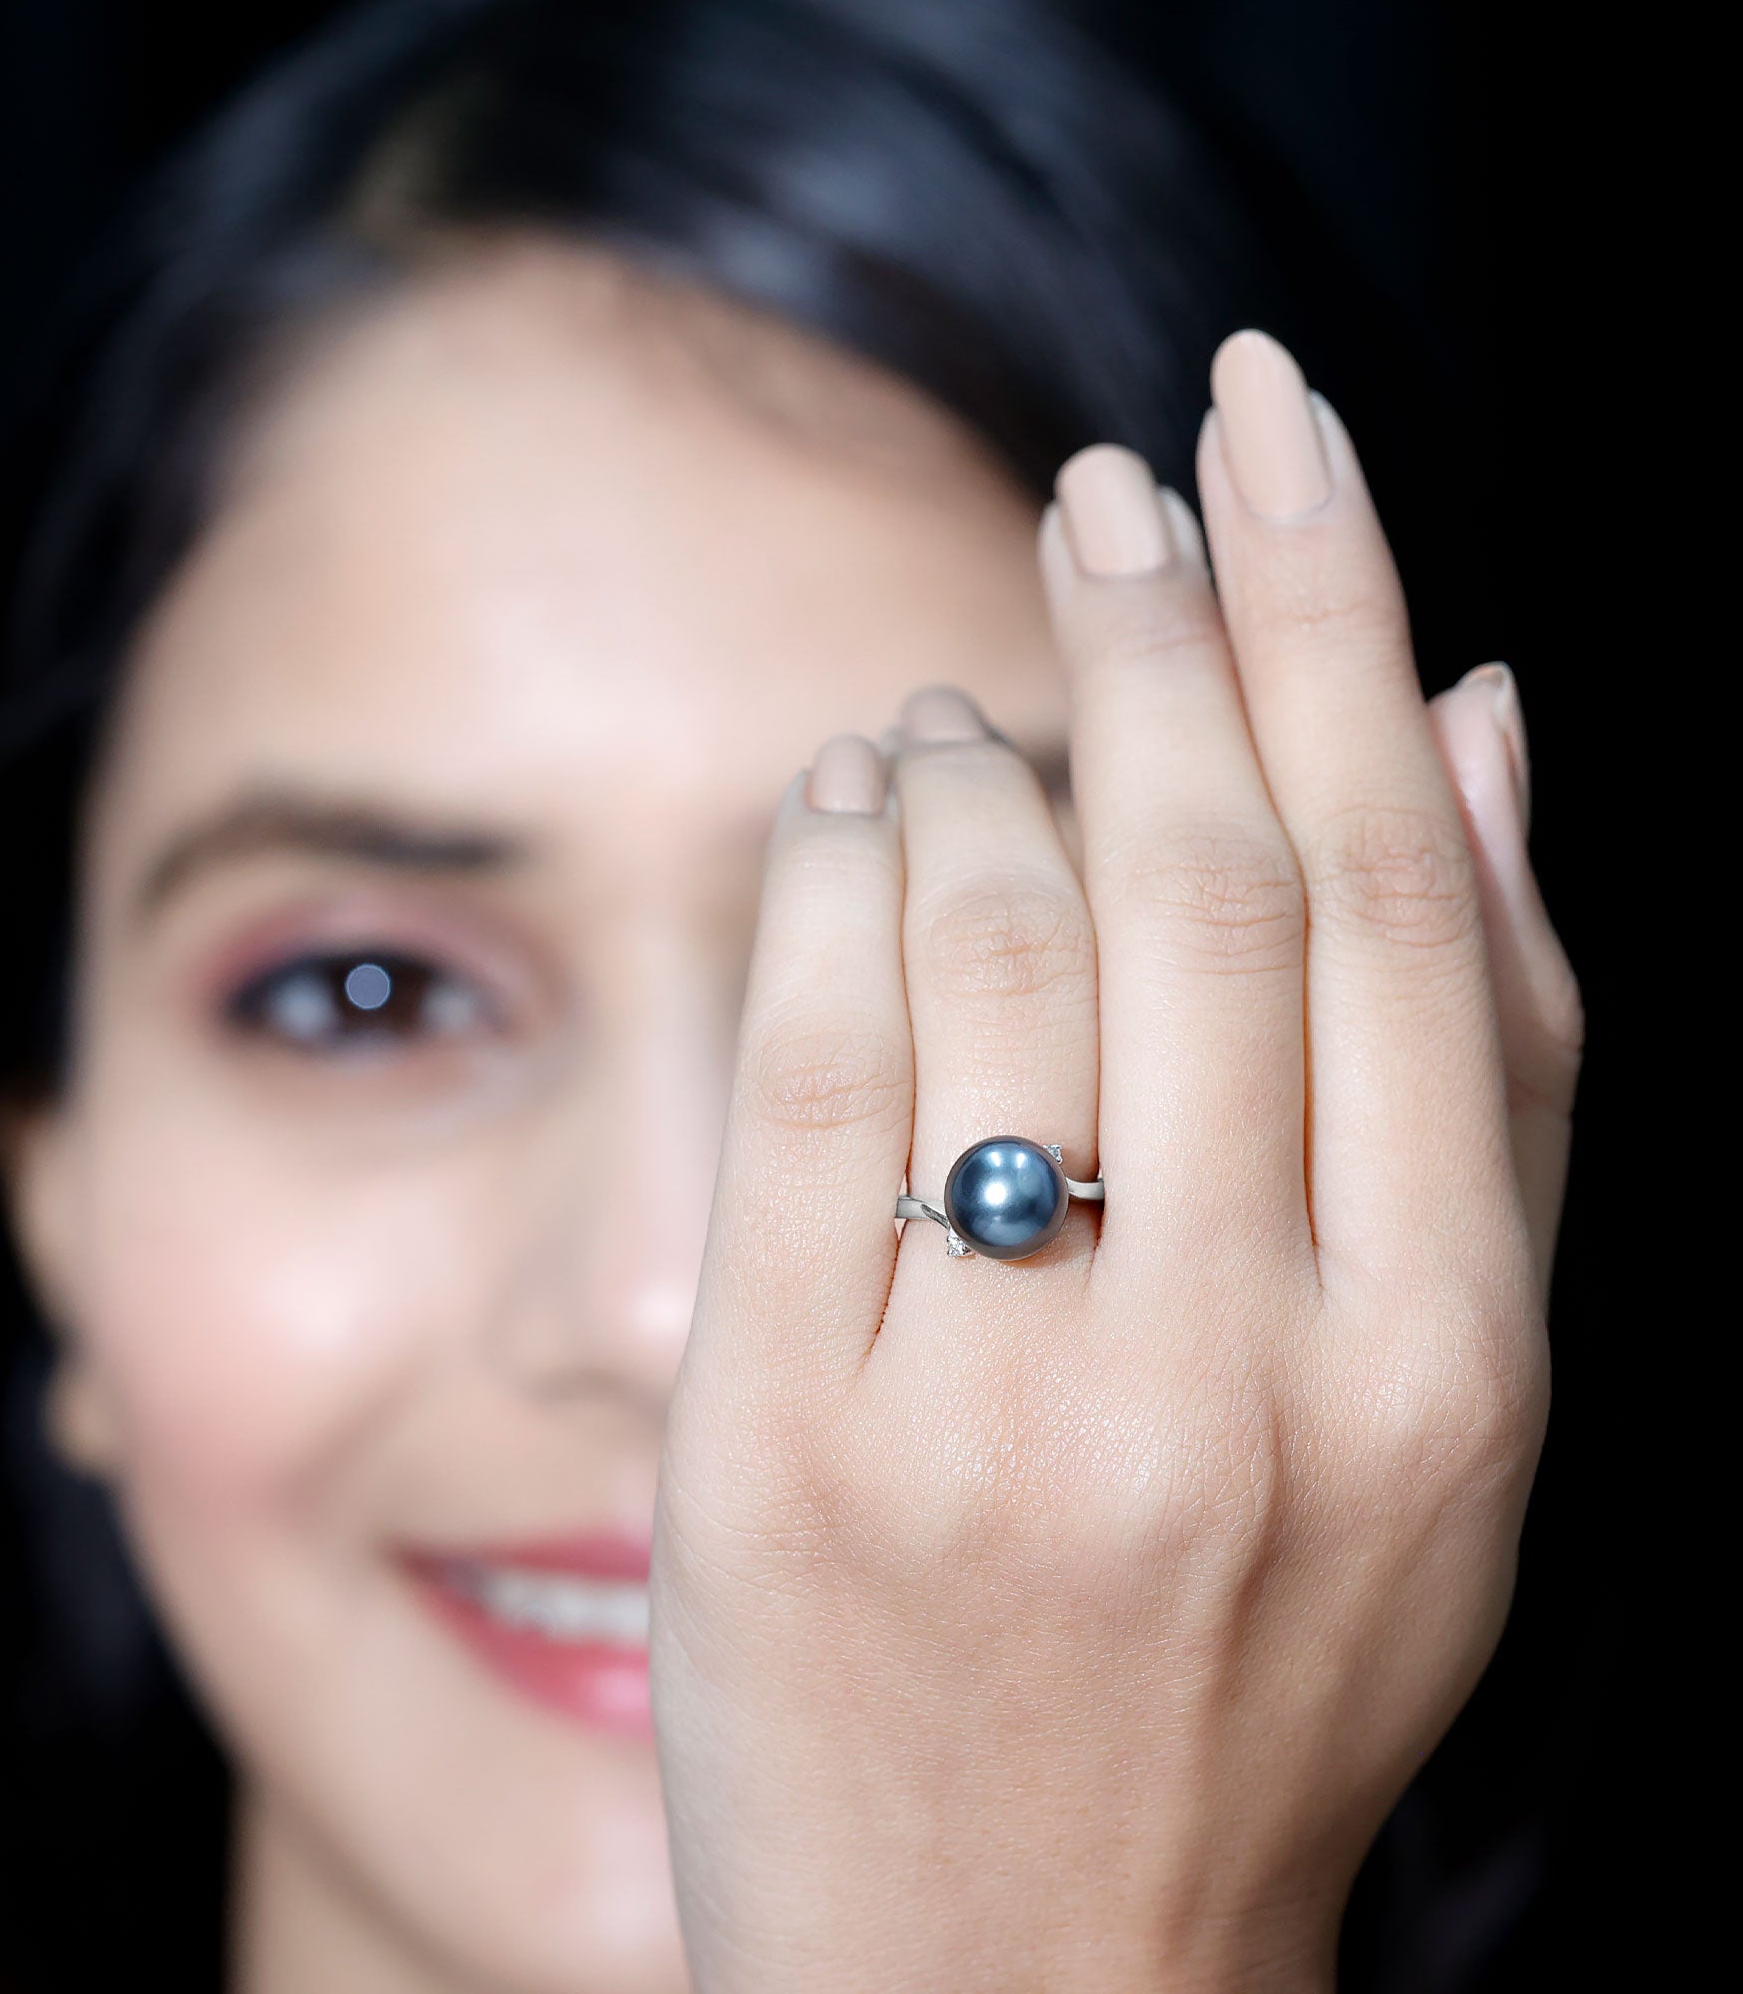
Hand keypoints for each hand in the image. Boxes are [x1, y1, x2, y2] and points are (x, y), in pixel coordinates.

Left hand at [647, 330, 1581, 1991]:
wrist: (1034, 1970)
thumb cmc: (1258, 1665)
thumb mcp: (1450, 1410)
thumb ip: (1484, 1068)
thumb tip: (1482, 724)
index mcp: (1441, 1356)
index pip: (1379, 887)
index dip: (1322, 614)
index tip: (1265, 427)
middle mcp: (1236, 1370)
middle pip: (1192, 882)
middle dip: (1151, 630)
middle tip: (1112, 480)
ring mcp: (995, 1410)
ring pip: (984, 947)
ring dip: (966, 762)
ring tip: (964, 706)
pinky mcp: (782, 1443)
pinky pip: (800, 1075)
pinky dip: (820, 889)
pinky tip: (840, 811)